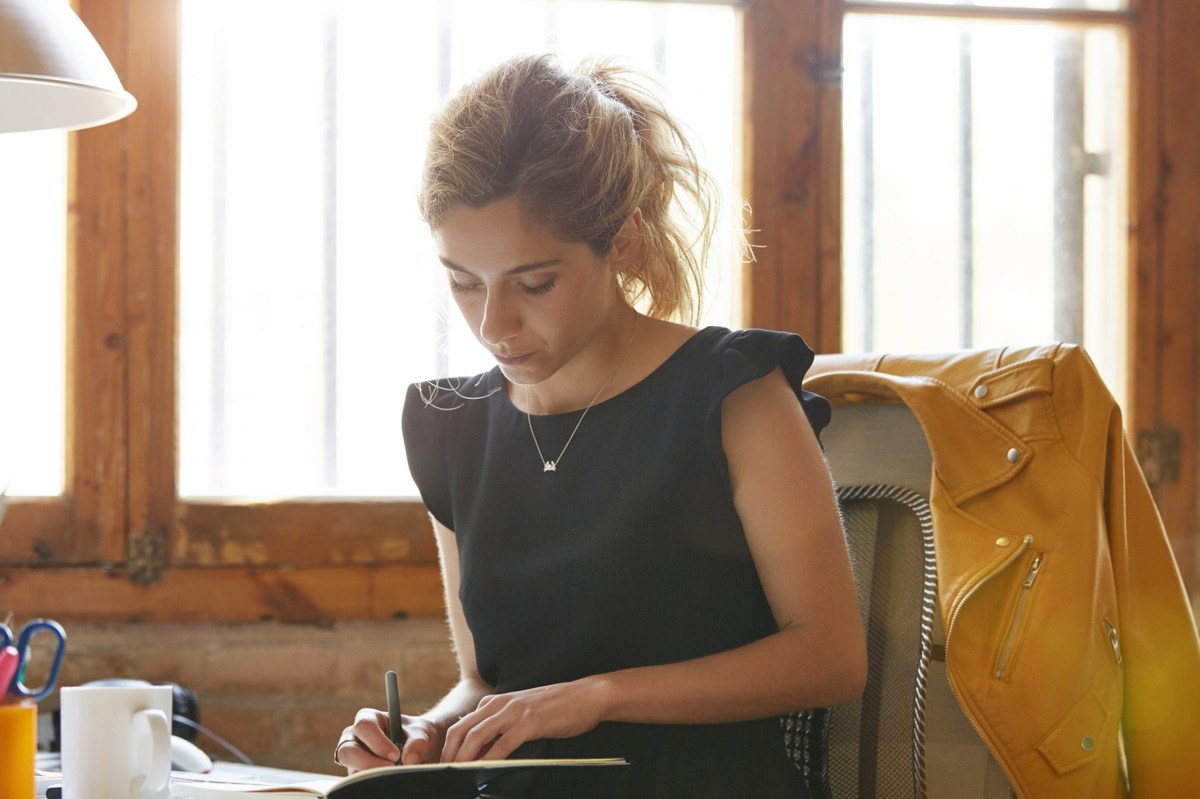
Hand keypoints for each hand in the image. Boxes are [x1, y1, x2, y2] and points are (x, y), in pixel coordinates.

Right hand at [335, 708, 444, 772]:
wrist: (420, 749)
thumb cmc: (417, 735)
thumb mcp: (422, 733)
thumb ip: (418, 742)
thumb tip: (409, 759)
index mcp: (369, 718)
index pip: (364, 726)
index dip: (377, 742)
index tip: (396, 755)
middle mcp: (356, 737)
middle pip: (347, 750)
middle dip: (368, 762)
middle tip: (391, 769)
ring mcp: (355, 757)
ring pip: (351, 769)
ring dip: (372, 774)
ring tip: (394, 774)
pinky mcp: (358, 773)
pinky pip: (359, 782)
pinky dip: (374, 782)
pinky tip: (390, 780)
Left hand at [441, 677, 608, 761]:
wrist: (586, 695)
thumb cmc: (557, 707)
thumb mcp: (523, 712)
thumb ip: (502, 725)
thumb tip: (484, 749)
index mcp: (496, 702)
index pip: (463, 724)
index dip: (450, 746)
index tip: (444, 764)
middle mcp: (501, 704)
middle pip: (462, 730)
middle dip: (449, 754)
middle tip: (443, 772)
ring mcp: (514, 712)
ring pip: (477, 737)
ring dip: (463, 758)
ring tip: (456, 774)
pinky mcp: (530, 723)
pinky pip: (503, 744)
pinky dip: (490, 760)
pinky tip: (484, 771)